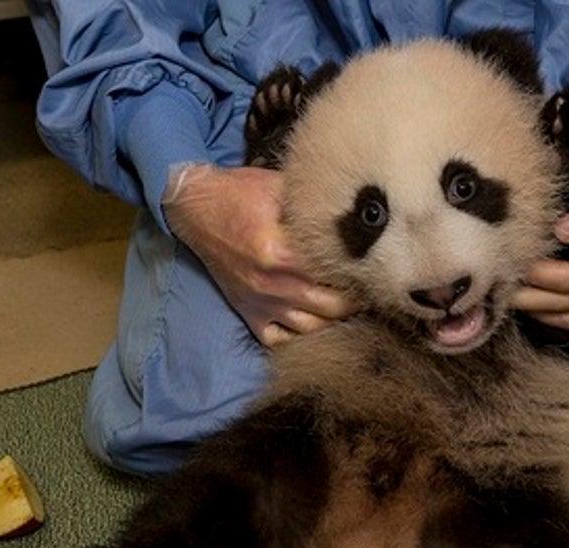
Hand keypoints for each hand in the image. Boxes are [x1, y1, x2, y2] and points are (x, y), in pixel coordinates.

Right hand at [162, 163, 356, 346]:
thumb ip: (315, 204)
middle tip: (367, 287)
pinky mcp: (248, 312)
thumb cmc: (239, 193)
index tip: (374, 267)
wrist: (195, 209)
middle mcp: (271, 284)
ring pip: (311, 328)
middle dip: (355, 300)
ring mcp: (259, 303)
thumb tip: (356, 211)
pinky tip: (312, 320)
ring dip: (333, 320)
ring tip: (345, 304)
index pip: (336, 274)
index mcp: (281, 252)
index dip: (360, 273)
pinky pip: (279, 339)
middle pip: (331, 308)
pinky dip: (299, 335)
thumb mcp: (279, 186)